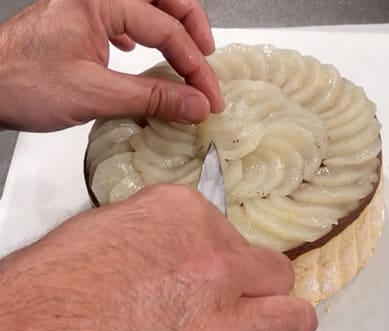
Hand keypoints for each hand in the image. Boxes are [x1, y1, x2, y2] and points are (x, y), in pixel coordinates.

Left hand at [0, 0, 223, 130]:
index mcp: (102, 0)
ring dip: (170, 28)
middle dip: (192, 28)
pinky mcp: (79, 24)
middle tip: (208, 59)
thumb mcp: (96, 94)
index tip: (209, 96)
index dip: (195, 67)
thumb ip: (152, 98)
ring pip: (146, 7)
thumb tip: (194, 104)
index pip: (168, 30)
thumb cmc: (21, 83)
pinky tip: (140, 51)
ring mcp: (87, 8)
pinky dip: (142, 35)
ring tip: (187, 53)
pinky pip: (123, 20)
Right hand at [0, 185, 316, 330]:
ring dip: (275, 326)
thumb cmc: (49, 290)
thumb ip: (160, 232)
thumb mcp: (107, 231)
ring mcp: (222, 313)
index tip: (209, 270)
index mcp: (183, 213)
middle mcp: (213, 257)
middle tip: (238, 303)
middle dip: (256, 289)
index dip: (221, 256)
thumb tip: (179, 246)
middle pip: (273, 270)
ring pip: (291, 317)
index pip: (231, 229)